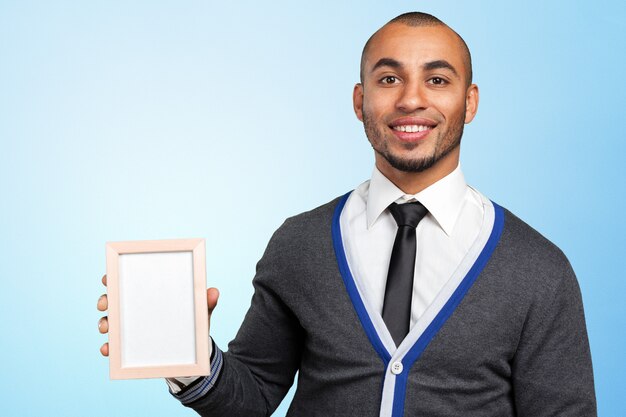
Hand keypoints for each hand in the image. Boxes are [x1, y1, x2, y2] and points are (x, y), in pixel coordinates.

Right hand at [97, 275, 219, 356]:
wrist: (194, 354)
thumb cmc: (193, 325)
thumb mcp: (200, 313)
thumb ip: (205, 303)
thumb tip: (214, 292)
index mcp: (150, 296)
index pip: (127, 282)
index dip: (114, 278)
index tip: (107, 277)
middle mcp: (136, 310)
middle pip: (113, 301)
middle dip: (106, 300)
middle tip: (106, 302)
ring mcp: (131, 330)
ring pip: (109, 323)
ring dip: (104, 323)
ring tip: (107, 327)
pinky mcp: (131, 349)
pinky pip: (115, 348)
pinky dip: (109, 348)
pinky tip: (108, 349)